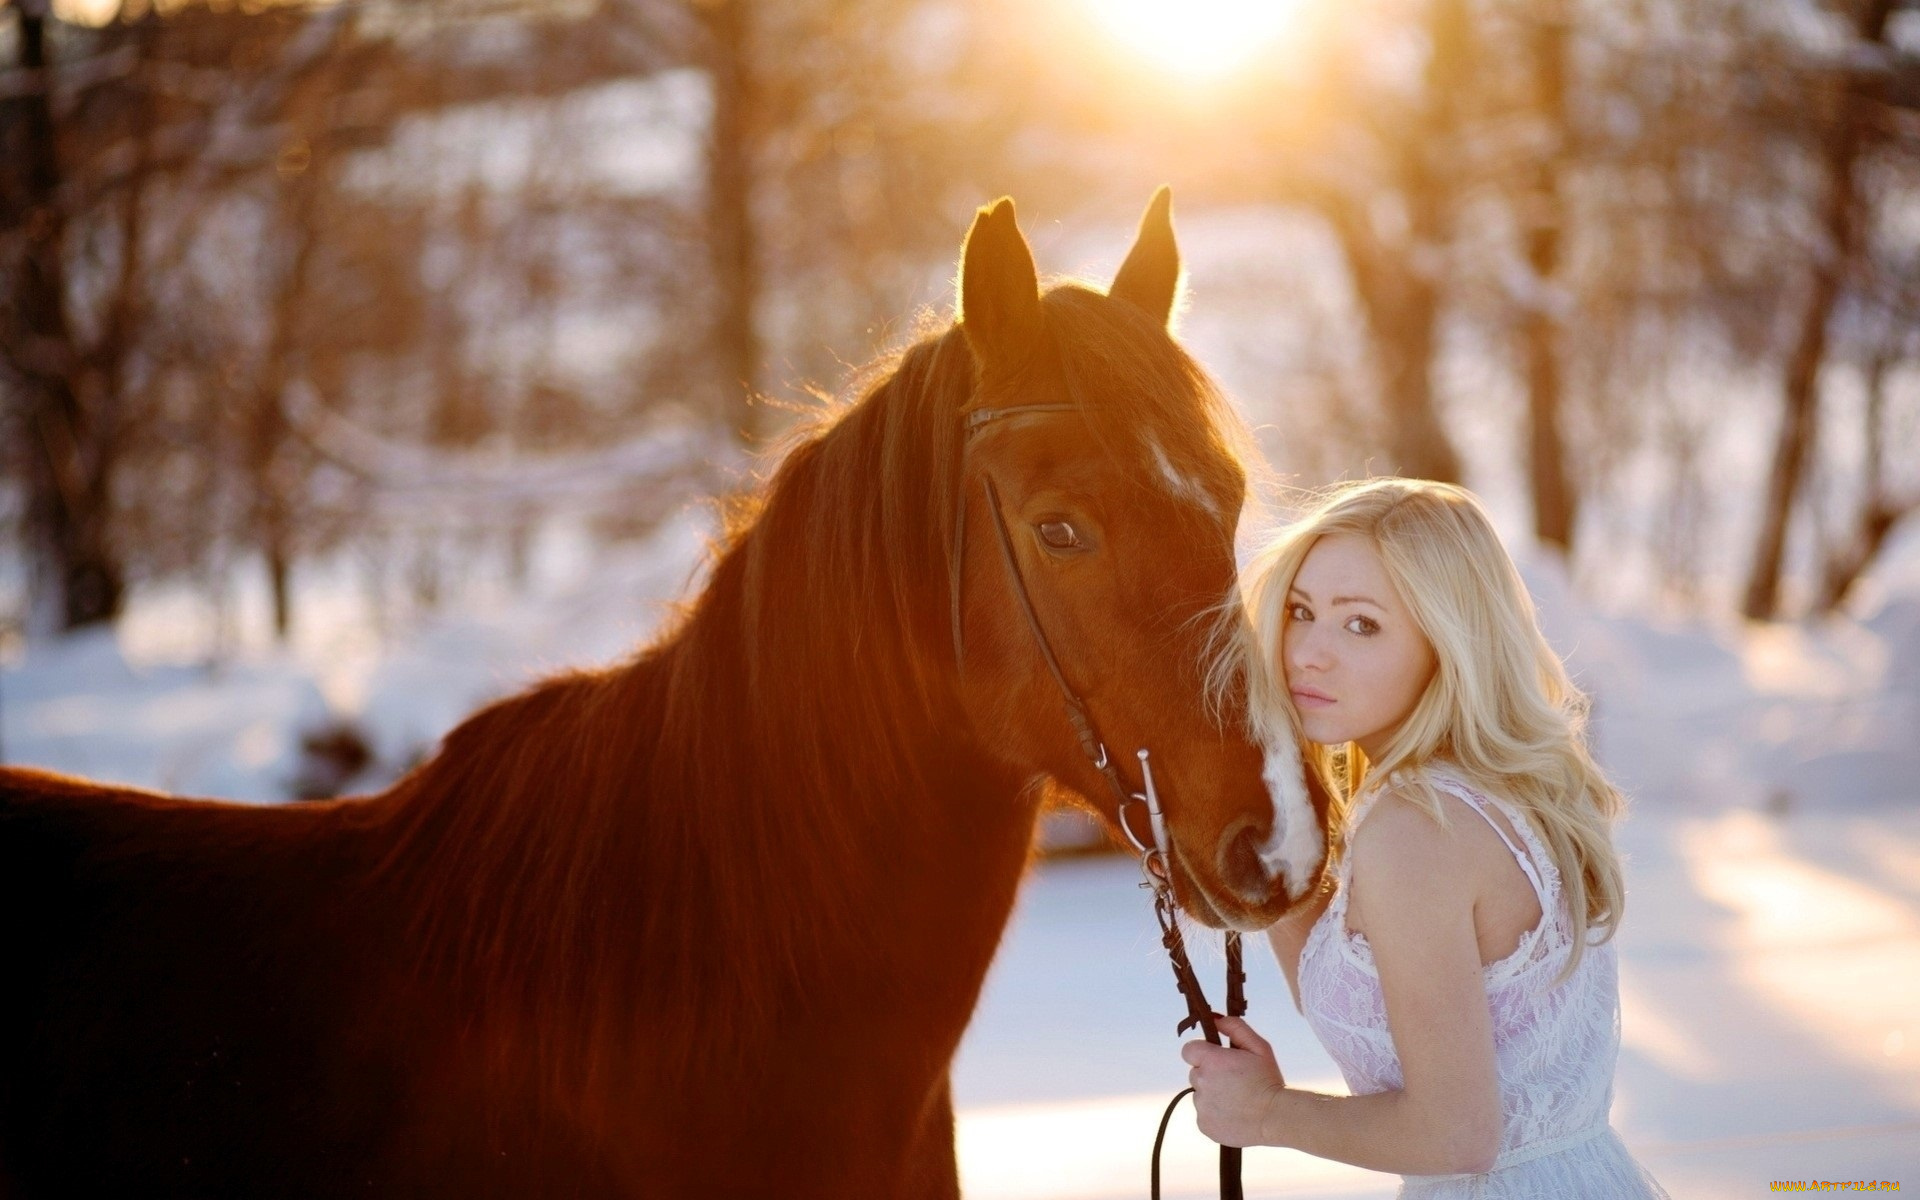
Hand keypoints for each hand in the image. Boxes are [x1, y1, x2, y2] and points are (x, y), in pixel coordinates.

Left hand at [1180, 1014, 1286, 1148]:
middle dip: (1210, 1074)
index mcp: (1211, 1061)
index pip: (1188, 1050)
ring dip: (1213, 1095)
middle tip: (1234, 1081)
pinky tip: (1235, 1114)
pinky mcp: (1204, 1125)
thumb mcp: (1259, 1047)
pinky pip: (1204, 1114)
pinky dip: (1215, 1114)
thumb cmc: (1268, 1080)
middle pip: (1195, 1073)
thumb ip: (1235, 1028)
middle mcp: (1201, 1082)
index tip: (1216, 1059)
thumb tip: (1215, 1019)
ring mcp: (1201, 1106)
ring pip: (1200, 1095)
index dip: (1202, 1052)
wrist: (1276, 1118)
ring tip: (1238, 1100)